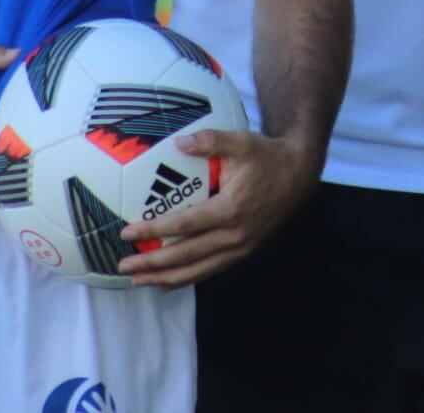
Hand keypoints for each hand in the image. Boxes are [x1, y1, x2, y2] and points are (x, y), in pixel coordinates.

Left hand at [118, 129, 319, 287]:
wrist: (299, 175)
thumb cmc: (267, 157)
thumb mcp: (242, 142)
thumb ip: (211, 141)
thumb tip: (179, 143)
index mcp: (230, 210)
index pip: (185, 225)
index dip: (155, 230)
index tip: (127, 232)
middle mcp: (234, 235)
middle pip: (186, 255)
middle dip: (153, 263)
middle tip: (124, 266)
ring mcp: (240, 247)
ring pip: (197, 270)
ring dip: (166, 278)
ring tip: (138, 281)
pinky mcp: (243, 251)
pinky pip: (210, 269)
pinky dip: (187, 278)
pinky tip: (166, 282)